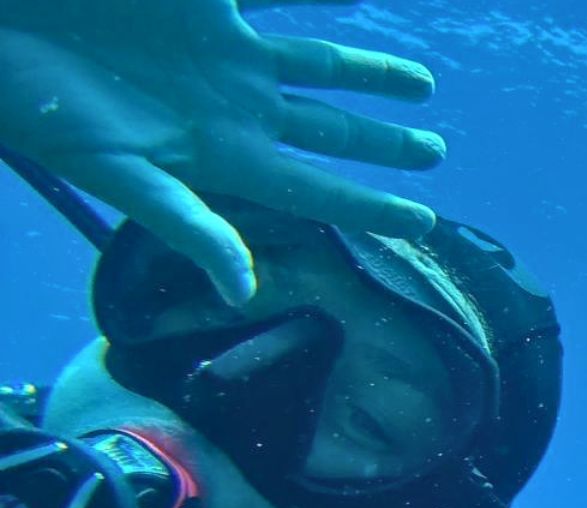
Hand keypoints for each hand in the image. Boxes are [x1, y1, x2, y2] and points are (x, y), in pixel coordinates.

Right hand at [0, 0, 446, 304]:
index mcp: (219, 155)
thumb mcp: (113, 169)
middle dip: (383, 143)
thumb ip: (186, 222)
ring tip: (423, 86)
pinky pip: (284, 0)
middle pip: (329, 131)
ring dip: (371, 74)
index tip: (426, 223)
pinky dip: (326, 7)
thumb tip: (243, 289)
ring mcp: (224, 54)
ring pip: (319, 67)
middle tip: (436, 155)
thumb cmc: (36, 106)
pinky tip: (362, 8)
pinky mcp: (209, 3)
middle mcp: (233, 107)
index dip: (370, 206)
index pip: (314, 189)